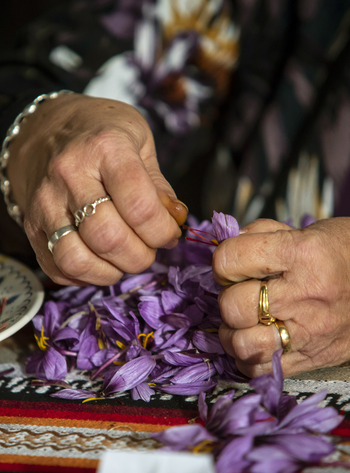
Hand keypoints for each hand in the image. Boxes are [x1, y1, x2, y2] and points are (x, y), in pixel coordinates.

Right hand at [8, 94, 187, 285]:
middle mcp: (69, 175)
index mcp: (105, 148)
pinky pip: (58, 268)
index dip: (162, 231)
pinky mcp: (31, 226)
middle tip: (150, 249)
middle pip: (108, 237)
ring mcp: (45, 203)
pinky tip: (101, 260)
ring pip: (77, 259)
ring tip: (124, 258)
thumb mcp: (140, 143)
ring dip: (111, 271)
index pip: (139, 206)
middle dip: (140, 256)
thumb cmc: (101, 134)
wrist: (47, 128)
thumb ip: (159, 186)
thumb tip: (175, 222)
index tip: (170, 234)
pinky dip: (86, 276)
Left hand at [213, 217, 349, 376]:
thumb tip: (225, 246)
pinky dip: (248, 356)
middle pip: (233, 305)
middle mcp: (304, 295)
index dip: (223, 260)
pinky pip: (258, 370)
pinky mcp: (311, 359)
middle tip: (240, 291)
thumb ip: (260, 233)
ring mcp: (308, 333)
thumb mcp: (305, 231)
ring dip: (233, 331)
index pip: (231, 259)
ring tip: (244, 319)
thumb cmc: (342, 253)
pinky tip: (257, 338)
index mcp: (301, 254)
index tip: (232, 262)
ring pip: (241, 344)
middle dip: (228, 295)